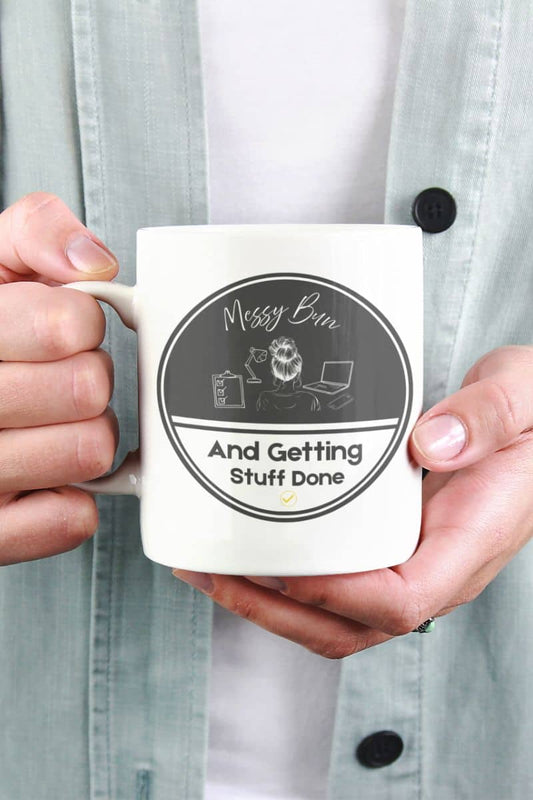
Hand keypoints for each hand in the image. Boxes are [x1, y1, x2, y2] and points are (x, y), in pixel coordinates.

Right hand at [0, 192, 118, 564]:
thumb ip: (36, 232)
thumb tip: (90, 262)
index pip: (67, 324)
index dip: (81, 321)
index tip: (63, 326)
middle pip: (88, 388)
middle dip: (88, 376)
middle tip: (61, 378)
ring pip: (89, 450)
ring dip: (86, 435)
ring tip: (50, 426)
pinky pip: (71, 520)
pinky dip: (72, 500)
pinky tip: (44, 478)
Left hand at [173, 346, 532, 657]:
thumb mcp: (526, 394)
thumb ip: (490, 416)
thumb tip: (431, 443)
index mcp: (471, 540)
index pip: (402, 600)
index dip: (338, 596)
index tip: (285, 568)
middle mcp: (438, 563)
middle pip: (351, 624)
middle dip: (275, 609)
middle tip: (211, 572)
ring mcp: (413, 555)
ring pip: (337, 611)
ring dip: (270, 599)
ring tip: (209, 565)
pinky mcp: (394, 538)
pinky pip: (339, 575)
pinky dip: (289, 573)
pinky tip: (251, 543)